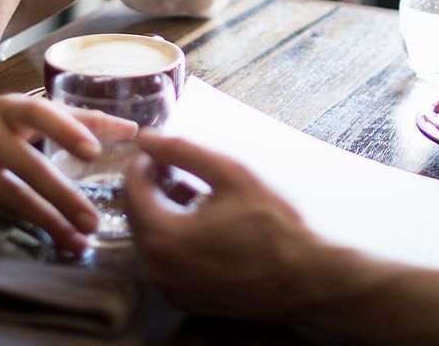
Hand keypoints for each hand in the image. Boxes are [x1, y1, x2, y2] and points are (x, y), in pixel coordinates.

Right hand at [0, 93, 135, 254]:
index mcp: (7, 108)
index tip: (94, 152)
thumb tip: (131, 130)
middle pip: (27, 166)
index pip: (39, 113)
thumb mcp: (22, 110)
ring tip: (77, 239)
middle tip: (92, 220)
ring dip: (47, 221)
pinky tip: (52, 238)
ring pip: (11, 198)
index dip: (66, 130)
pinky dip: (26, 226)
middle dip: (61, 196)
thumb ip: (73, 120)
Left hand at [124, 132, 328, 320]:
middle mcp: (157, 270)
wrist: (306, 278)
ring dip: (165, 211)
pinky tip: (207, 224)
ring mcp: (171, 290)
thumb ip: (183, 150)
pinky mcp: (187, 300)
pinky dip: (177, 239)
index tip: (163, 148)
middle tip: (179, 166)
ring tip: (197, 192)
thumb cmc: (273, 223)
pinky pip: (167, 262)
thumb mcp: (231, 173)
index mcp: (163, 237)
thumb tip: (146, 136)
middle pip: (138, 215)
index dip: (145, 161)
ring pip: (152, 239)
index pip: (132, 189)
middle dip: (154, 186)